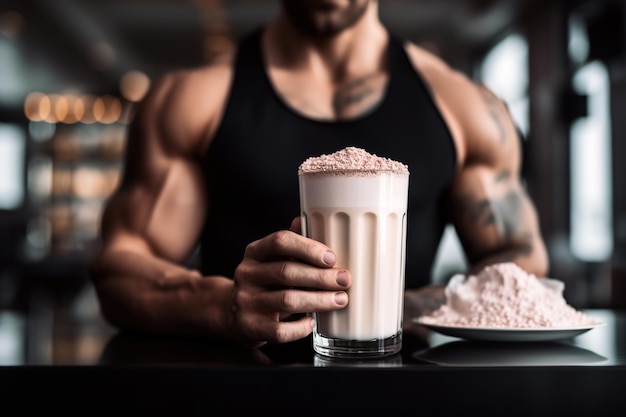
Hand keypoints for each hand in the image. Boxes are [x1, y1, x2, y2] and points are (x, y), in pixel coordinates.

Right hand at [229, 217, 351, 346]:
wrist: (233, 314)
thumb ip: (290, 244)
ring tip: (339, 300)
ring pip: (287, 300)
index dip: (308, 248)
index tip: (332, 257)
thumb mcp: (272, 259)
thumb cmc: (264, 283)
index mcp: (255, 252)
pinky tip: (312, 323)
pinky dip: (300, 328)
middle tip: (344, 280)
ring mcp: (245, 301)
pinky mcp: (249, 326)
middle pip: (287, 272)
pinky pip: (279, 331)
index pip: (280, 241)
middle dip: (321, 277)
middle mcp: (246, 274)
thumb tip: (304, 219)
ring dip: (319, 300)